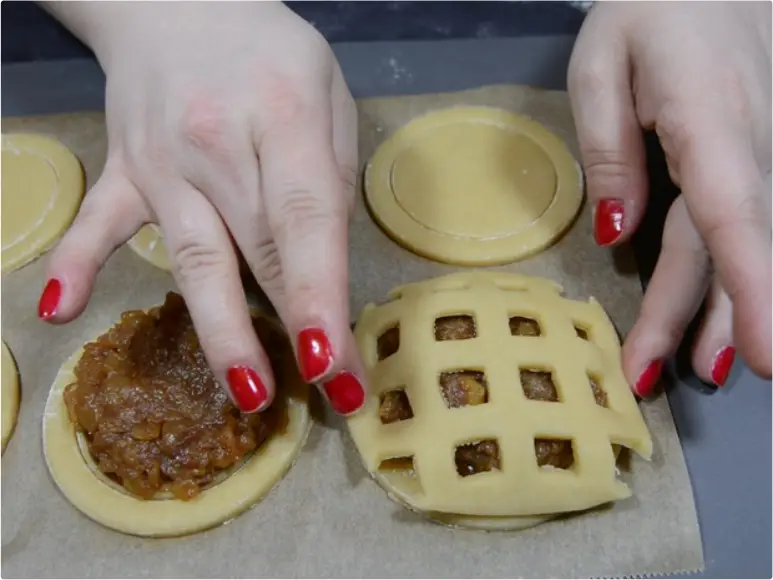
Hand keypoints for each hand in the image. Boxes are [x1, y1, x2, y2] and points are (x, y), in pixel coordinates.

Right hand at [39, 2, 365, 414]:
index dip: (320, 294)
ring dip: (220, 329)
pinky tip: (56, 308)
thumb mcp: (327, 97)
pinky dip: (76, 262)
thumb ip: (330, 179)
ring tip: (246, 392)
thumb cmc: (272, 56)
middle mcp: (217, 143)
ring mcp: (161, 160)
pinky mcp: (124, 168)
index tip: (336, 362)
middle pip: (257, 251)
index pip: (304, 219)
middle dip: (293, 330)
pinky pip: (98, 220)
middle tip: (327, 396)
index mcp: (282, 116)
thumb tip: (327, 267)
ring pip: (193, 257)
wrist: (181, 4)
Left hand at [568, 1, 771, 393]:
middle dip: (698, 317)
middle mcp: (753, 143)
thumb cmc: (653, 5)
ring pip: (741, 240)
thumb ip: (610, 151)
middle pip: (725, 245)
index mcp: (711, 119)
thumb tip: (615, 234)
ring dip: (723, 306)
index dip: (753, 291)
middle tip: (651, 376)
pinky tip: (723, 307)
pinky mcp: (760, 151)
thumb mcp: (603, 64)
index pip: (734, 217)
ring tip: (698, 363)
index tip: (765, 357)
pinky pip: (745, 217)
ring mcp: (765, 147)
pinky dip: (737, 268)